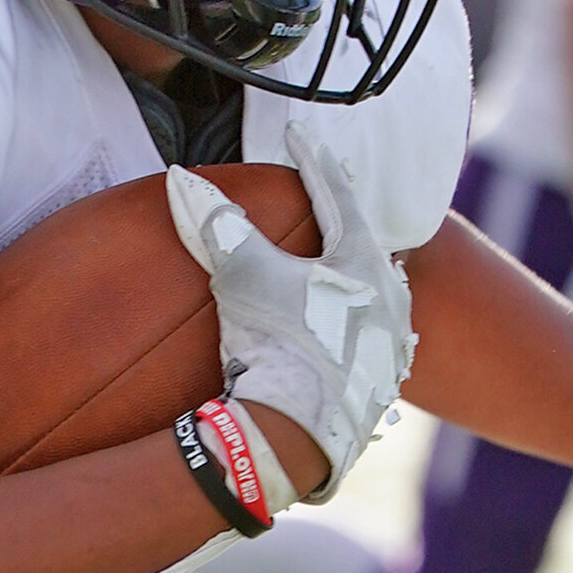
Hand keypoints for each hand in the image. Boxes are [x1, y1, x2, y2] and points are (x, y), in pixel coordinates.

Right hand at [164, 131, 413, 498]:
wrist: (298, 437)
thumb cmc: (279, 347)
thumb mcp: (244, 278)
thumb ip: (218, 226)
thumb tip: (181, 179)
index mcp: (364, 262)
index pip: (336, 194)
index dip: (312, 161)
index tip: (298, 135)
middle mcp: (390, 300)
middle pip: (367, 245)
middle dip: (345, 221)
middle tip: (332, 200)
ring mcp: (390, 347)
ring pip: (378, 295)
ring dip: (357, 278)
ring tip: (343, 269)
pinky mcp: (379, 388)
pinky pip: (373, 342)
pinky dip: (357, 327)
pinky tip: (350, 334)